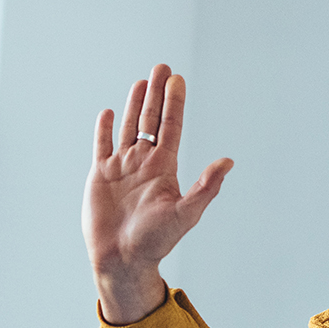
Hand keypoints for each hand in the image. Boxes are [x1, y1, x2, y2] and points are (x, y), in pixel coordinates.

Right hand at [84, 64, 233, 324]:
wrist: (122, 260)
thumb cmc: (156, 242)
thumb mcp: (185, 213)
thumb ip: (206, 187)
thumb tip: (228, 162)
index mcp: (164, 169)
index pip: (171, 127)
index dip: (174, 102)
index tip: (177, 79)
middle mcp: (144, 164)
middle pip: (151, 120)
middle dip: (157, 94)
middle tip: (162, 67)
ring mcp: (122, 168)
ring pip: (129, 128)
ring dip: (135, 105)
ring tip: (141, 82)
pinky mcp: (100, 176)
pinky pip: (102, 146)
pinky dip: (105, 129)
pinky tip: (109, 113)